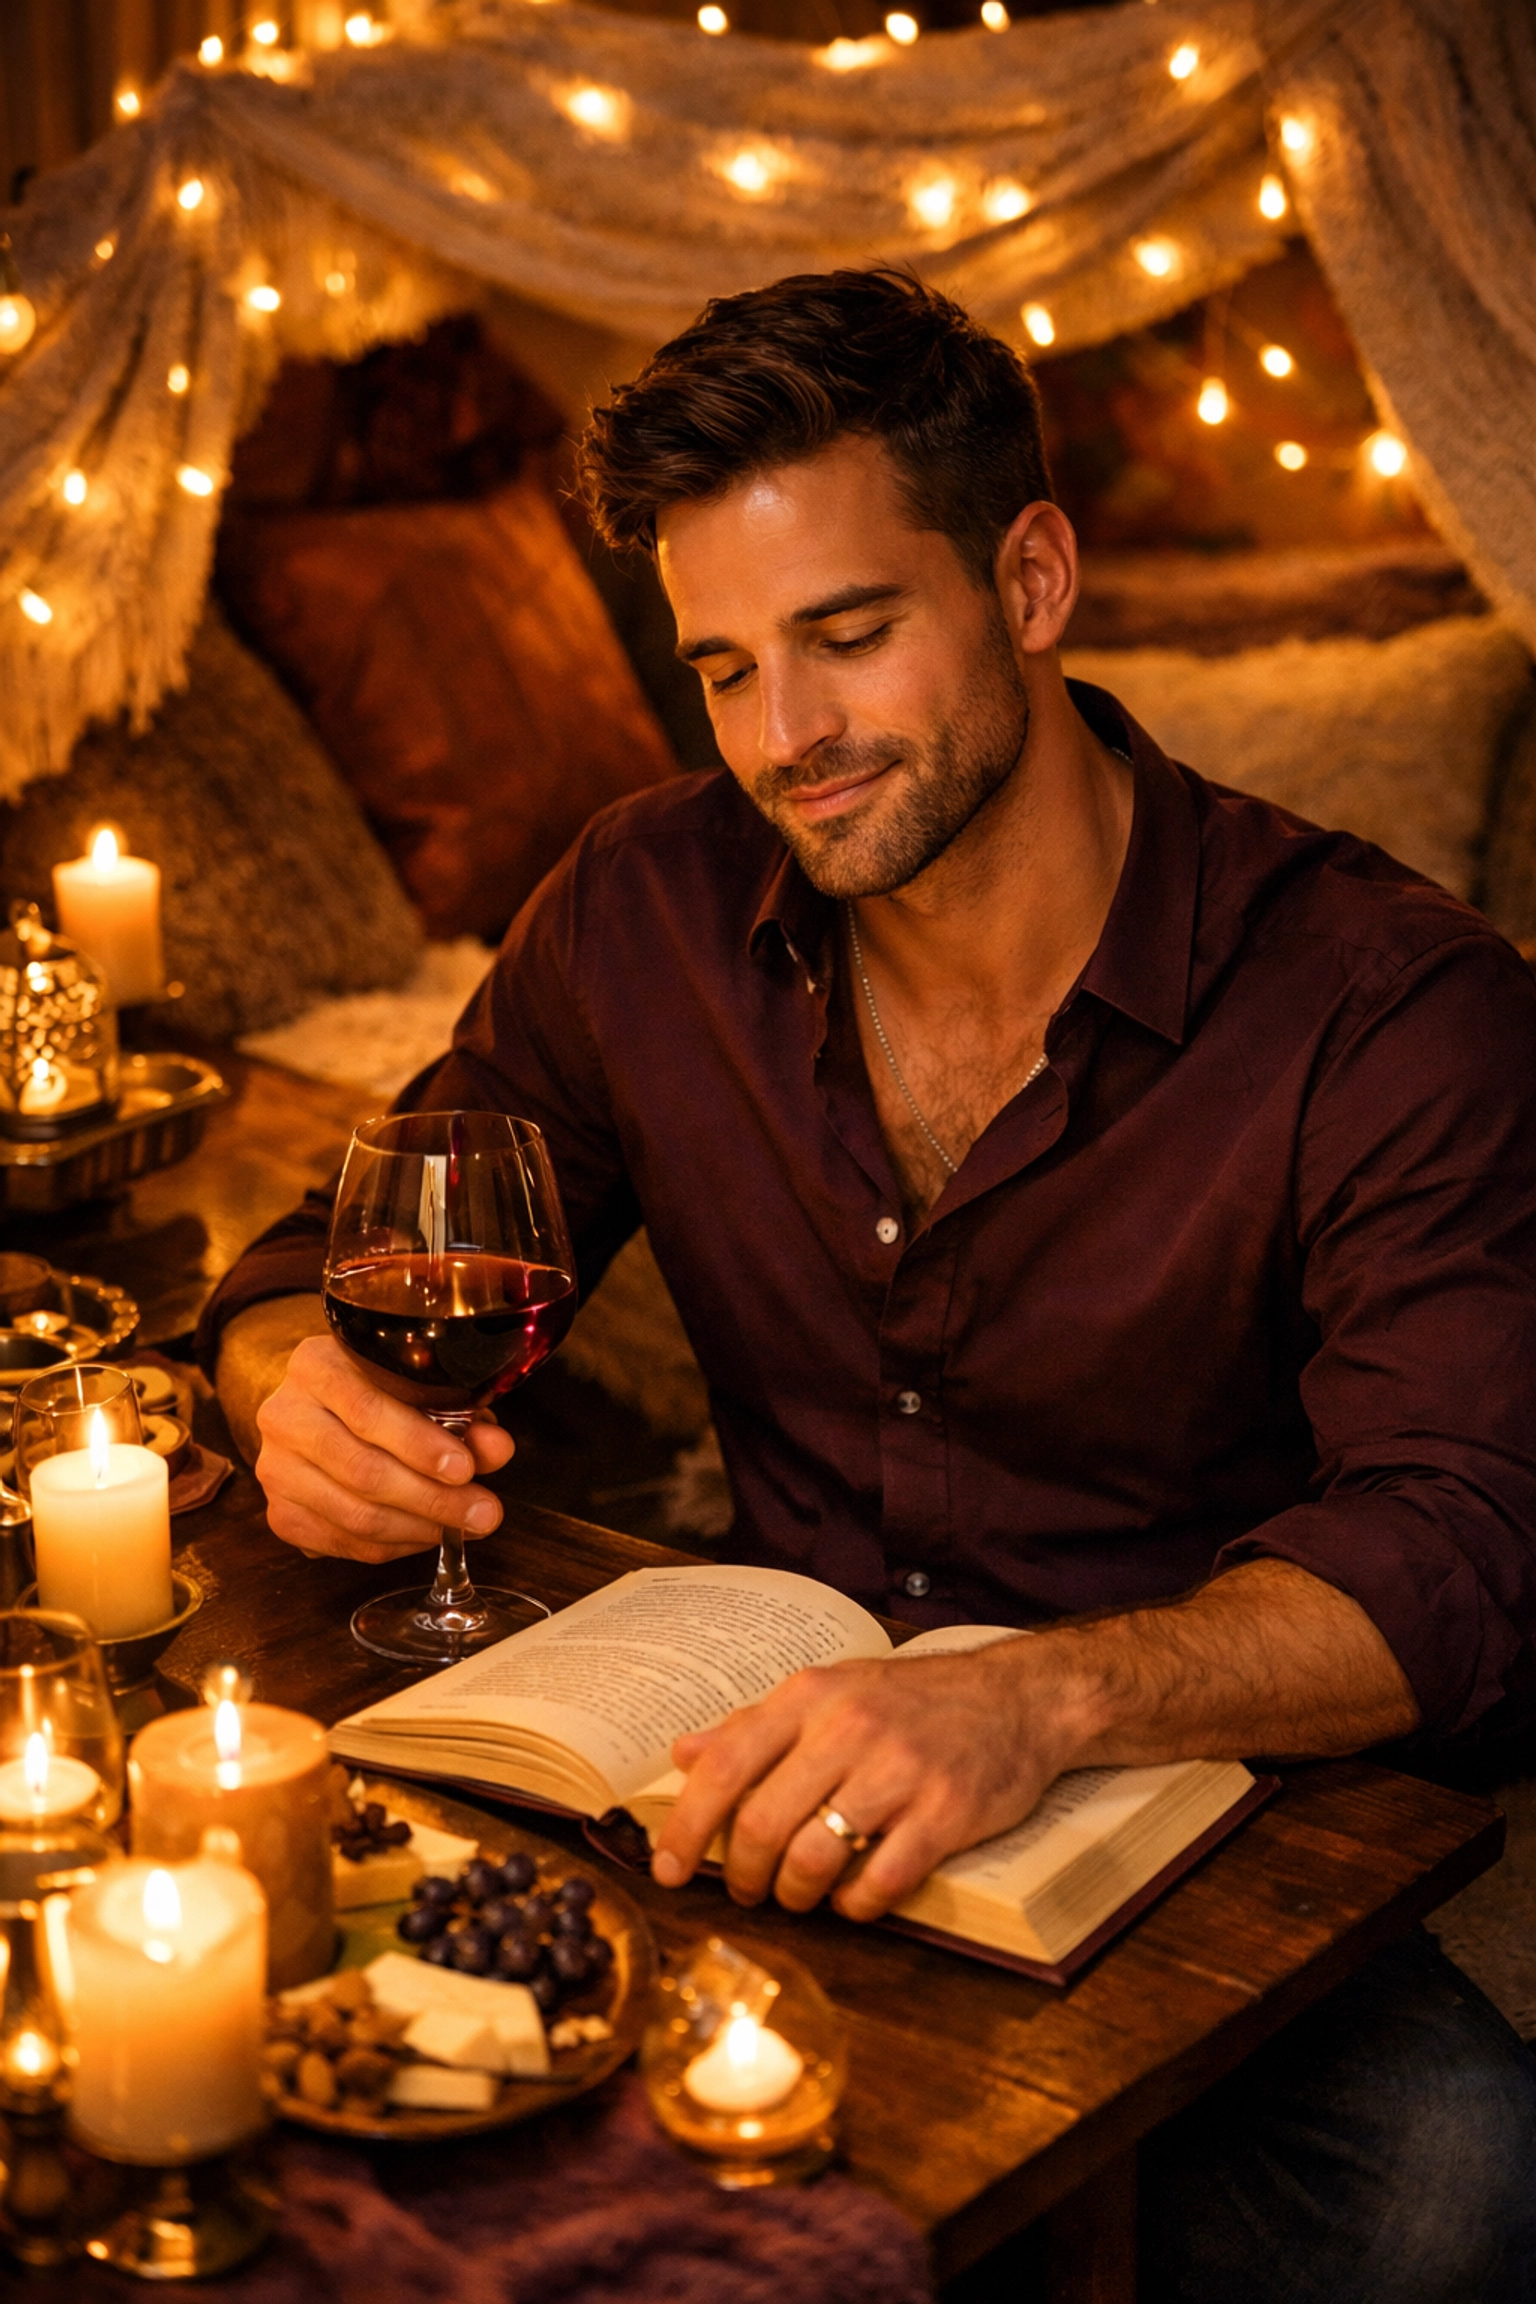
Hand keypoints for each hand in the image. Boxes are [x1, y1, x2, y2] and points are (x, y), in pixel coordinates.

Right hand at [255, 1334, 514, 1562]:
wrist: (319, 1412)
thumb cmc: (379, 1392)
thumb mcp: (420, 1389)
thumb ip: (460, 1416)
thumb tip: (498, 1449)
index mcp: (315, 1366)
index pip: (366, 1411)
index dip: (419, 1445)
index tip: (465, 1469)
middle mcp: (284, 1415)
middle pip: (361, 1470)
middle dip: (432, 1497)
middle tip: (484, 1512)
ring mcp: (275, 1469)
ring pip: (354, 1514)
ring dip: (420, 1527)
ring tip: (466, 1527)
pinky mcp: (280, 1515)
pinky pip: (344, 1542)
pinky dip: (395, 1545)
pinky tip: (427, 1534)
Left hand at [650, 1641, 1070, 1920]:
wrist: (1018, 1697)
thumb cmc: (912, 1700)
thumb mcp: (831, 1691)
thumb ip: (756, 1724)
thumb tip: (684, 1753)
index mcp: (812, 1695)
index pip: (726, 1764)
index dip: (688, 1825)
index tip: (667, 1869)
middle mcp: (850, 1728)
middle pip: (764, 1823)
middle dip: (744, 1874)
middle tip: (748, 1890)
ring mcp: (900, 1771)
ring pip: (815, 1859)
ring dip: (795, 1894)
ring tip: (799, 1895)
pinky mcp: (946, 1813)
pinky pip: (879, 1883)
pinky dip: (854, 1906)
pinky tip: (854, 1899)